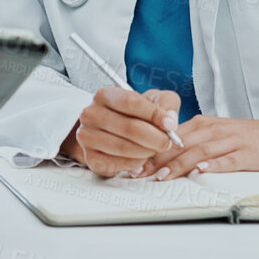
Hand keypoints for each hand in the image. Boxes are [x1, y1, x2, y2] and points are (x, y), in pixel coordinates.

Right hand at [63, 87, 182, 177]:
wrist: (109, 132)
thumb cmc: (133, 114)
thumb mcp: (152, 100)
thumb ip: (166, 103)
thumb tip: (170, 121)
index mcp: (104, 95)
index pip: (131, 102)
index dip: (154, 114)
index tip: (171, 125)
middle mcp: (90, 114)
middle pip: (130, 128)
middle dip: (156, 138)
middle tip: (168, 143)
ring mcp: (87, 137)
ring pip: (125, 148)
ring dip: (148, 151)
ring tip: (155, 149)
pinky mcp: (90, 157)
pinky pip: (120, 163)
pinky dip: (137, 163)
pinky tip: (141, 157)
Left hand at [138, 116, 258, 180]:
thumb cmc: (246, 138)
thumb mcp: (215, 135)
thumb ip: (191, 143)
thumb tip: (161, 158)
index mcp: (203, 125)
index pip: (170, 137)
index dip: (149, 151)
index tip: (132, 164)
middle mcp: (214, 130)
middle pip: (181, 145)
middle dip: (157, 160)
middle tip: (138, 173)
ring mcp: (232, 141)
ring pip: (200, 152)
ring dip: (179, 165)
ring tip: (162, 177)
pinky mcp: (248, 153)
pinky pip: (229, 159)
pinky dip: (215, 165)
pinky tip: (202, 172)